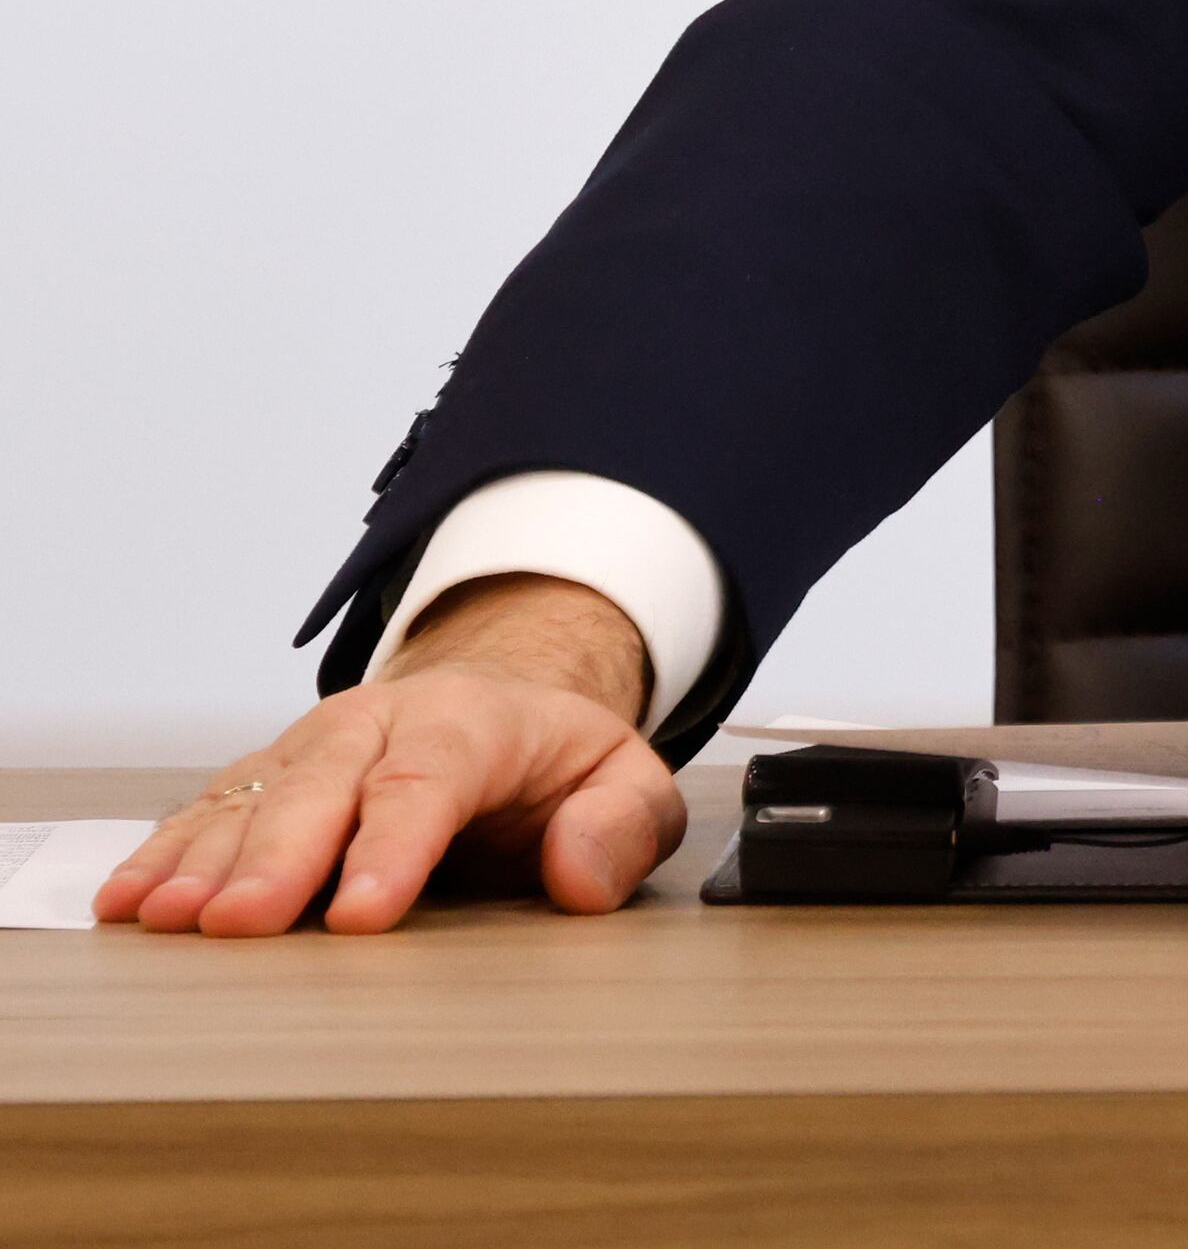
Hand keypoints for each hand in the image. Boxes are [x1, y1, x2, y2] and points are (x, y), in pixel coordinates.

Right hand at [96, 574, 683, 934]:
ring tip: (168, 919)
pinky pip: (207, 814)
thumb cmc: (554, 760)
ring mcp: (309, 750)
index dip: (392, 846)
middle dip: (278, 860)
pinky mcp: (264, 779)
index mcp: (470, 722)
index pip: (428, 780)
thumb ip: (622, 825)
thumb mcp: (624, 778)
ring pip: (251, 801)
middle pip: (321, 790)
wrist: (494, 697)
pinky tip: (128, 900)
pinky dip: (163, 855)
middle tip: (241, 924)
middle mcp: (375, 725)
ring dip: (206, 862)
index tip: (362, 914)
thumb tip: (580, 876)